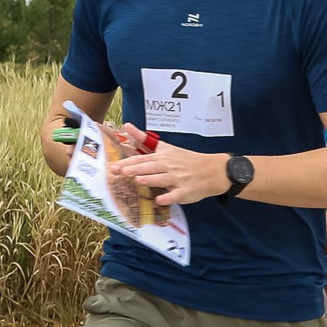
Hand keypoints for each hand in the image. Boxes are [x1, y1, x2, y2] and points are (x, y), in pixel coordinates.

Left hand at [118, 137, 233, 205]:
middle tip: (119, 171)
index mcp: (163, 156)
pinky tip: (160, 200)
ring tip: (138, 180)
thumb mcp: (166, 147)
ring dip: (151, 179)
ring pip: (162, 179)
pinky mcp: (186, 191)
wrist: (213, 170)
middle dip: (134, 169)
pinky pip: (176, 194)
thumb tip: (127, 126)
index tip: (113, 165)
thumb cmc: (187, 160)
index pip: (142, 158)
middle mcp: (169, 166)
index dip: (127, 161)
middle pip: (149, 167)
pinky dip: (168, 197)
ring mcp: (178, 179)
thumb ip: (144, 139)